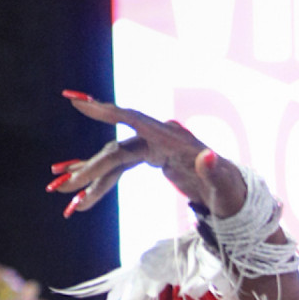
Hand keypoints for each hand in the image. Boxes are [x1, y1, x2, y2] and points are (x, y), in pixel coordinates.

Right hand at [48, 93, 246, 218]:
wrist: (233, 195)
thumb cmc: (231, 191)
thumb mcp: (225, 187)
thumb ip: (214, 172)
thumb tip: (208, 155)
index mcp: (174, 140)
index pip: (135, 120)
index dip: (107, 111)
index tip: (79, 103)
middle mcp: (159, 139)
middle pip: (117, 148)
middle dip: (91, 166)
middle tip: (65, 183)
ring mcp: (154, 148)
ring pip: (115, 159)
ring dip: (93, 178)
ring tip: (69, 195)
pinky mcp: (152, 158)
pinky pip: (121, 167)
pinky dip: (105, 181)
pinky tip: (87, 196)